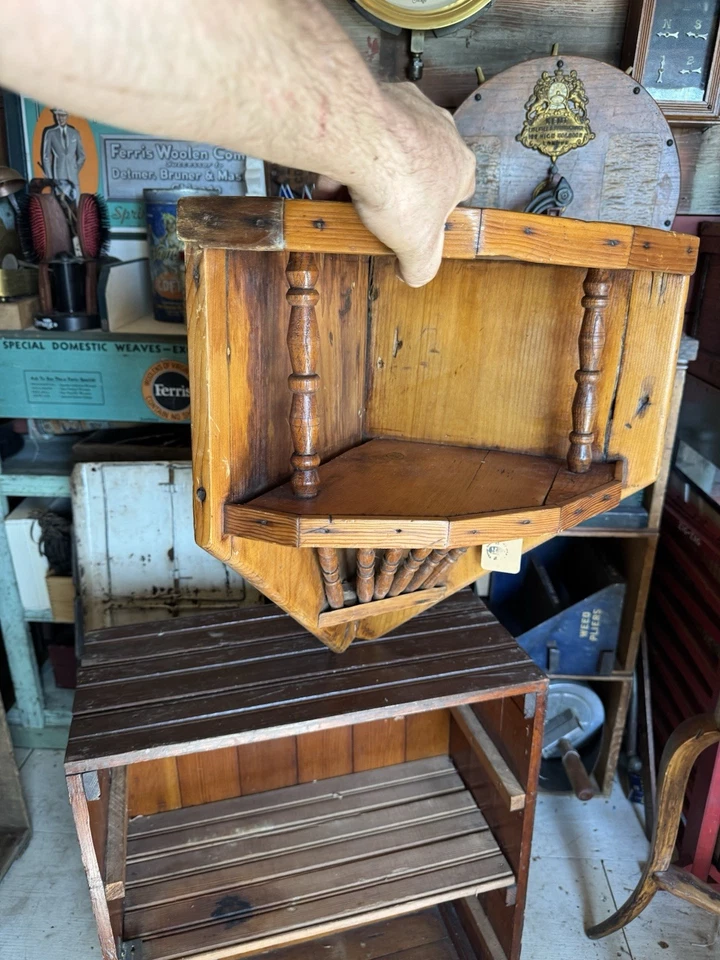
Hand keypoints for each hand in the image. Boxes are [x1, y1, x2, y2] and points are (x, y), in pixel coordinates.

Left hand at [351, 83, 475, 286]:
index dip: (433, 214)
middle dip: (397, 194)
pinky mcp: (380, 99)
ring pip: (390, 151)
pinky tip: (330, 181)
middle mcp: (442, 133)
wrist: (363, 140)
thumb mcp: (417, 248)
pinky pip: (364, 135)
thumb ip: (421, 267)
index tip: (413, 227)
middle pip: (420, 171)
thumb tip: (414, 275)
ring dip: (370, 176)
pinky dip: (348, 159)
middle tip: (377, 215)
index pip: (457, 194)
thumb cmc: (399, 185)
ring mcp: (412, 111)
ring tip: (347, 200)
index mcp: (460, 167)